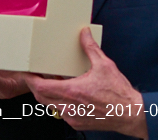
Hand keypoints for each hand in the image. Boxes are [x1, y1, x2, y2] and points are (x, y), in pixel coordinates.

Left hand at [25, 29, 146, 135]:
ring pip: (50, 106)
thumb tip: (84, 33)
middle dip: (35, 86)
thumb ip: (90, 48)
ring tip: (50, 82)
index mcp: (72, 92)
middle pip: (41, 97)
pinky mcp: (78, 123)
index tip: (26, 72)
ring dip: (47, 94)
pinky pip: (61, 113)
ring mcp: (72, 117)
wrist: (130, 114)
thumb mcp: (104, 65)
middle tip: (35, 75)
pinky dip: (58, 103)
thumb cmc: (119, 93)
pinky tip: (65, 93)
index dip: (30, 80)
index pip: (40, 88)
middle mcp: (69, 107)